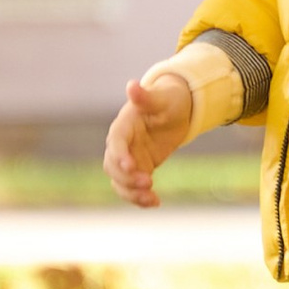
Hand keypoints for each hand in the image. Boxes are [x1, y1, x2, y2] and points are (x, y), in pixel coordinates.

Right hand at [106, 70, 192, 206]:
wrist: (177, 109)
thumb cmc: (169, 99)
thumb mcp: (162, 98)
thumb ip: (146, 97)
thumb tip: (132, 86)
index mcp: (123, 126)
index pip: (115, 142)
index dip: (120, 155)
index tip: (131, 166)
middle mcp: (121, 145)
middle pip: (112, 166)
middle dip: (127, 178)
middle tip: (148, 182)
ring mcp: (129, 159)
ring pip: (120, 182)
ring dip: (132, 193)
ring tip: (152, 199)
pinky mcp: (139, 170)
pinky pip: (133, 188)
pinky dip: (140, 198)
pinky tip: (156, 203)